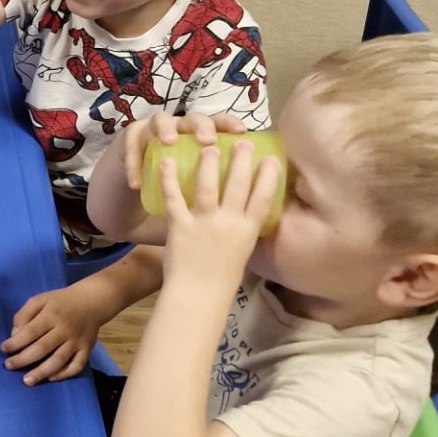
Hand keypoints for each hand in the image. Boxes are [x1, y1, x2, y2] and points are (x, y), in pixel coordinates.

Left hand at [1, 278, 109, 385]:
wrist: (92, 301)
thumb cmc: (60, 302)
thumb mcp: (40, 300)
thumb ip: (24, 315)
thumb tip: (15, 335)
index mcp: (51, 315)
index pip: (31, 331)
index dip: (15, 342)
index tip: (3, 349)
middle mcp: (64, 330)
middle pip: (42, 348)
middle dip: (23, 359)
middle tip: (9, 366)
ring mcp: (76, 341)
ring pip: (59, 360)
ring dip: (41, 372)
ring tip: (27, 381)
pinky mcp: (87, 350)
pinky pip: (77, 365)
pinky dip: (65, 374)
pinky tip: (51, 378)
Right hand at [120, 108, 246, 192]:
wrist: (137, 184)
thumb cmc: (175, 187)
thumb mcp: (196, 186)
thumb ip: (215, 189)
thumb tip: (242, 207)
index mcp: (200, 135)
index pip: (219, 123)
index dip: (229, 124)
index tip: (241, 132)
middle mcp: (180, 127)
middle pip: (194, 118)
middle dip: (202, 126)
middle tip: (208, 141)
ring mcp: (155, 129)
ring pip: (160, 119)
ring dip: (166, 128)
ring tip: (169, 141)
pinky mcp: (132, 137)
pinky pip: (132, 145)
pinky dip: (134, 162)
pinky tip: (136, 182)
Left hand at [157, 137, 279, 293]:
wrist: (197, 295)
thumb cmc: (221, 278)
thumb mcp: (243, 252)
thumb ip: (244, 230)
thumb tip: (248, 211)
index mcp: (248, 231)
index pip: (263, 197)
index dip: (268, 176)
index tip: (271, 157)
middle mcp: (229, 223)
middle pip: (238, 184)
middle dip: (241, 160)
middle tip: (241, 141)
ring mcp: (204, 222)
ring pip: (209, 185)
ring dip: (210, 163)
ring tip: (209, 146)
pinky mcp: (179, 225)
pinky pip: (174, 197)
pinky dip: (168, 178)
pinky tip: (165, 161)